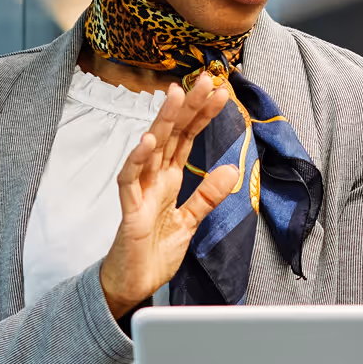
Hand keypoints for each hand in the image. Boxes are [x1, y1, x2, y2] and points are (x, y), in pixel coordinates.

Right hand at [99, 74, 236, 318]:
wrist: (133, 284)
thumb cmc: (154, 251)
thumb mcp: (190, 221)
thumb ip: (208, 195)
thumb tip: (232, 169)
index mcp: (169, 179)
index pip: (187, 139)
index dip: (202, 115)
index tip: (221, 93)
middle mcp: (154, 179)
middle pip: (171, 135)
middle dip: (188, 106)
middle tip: (205, 79)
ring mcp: (140, 192)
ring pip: (151, 149)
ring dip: (162, 121)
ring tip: (176, 95)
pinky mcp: (130, 211)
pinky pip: (130, 180)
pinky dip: (138, 159)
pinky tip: (147, 140)